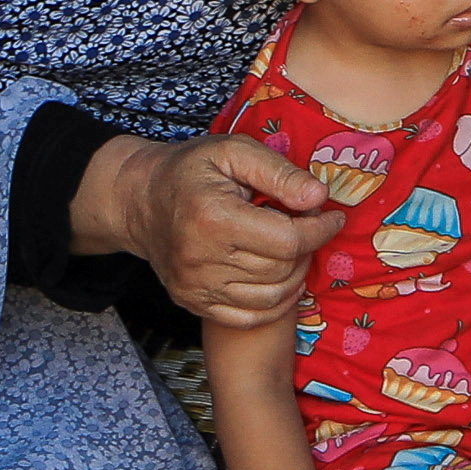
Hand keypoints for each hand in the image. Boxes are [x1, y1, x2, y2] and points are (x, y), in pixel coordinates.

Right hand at [86, 127, 345, 331]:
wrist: (138, 200)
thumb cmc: (190, 170)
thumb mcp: (233, 151)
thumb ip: (278, 172)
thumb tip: (318, 197)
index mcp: (213, 218)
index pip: (287, 240)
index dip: (320, 229)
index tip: (332, 216)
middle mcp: (201, 260)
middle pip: (282, 269)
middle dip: (306, 247)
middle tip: (306, 224)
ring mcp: (195, 287)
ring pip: (270, 297)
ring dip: (294, 275)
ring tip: (292, 248)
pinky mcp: (193, 303)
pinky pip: (248, 318)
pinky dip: (274, 303)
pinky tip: (280, 278)